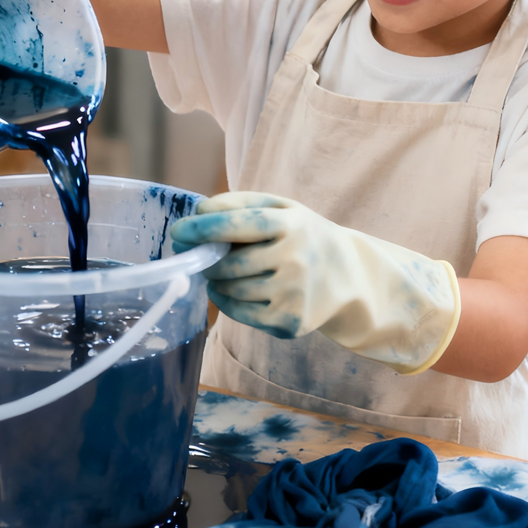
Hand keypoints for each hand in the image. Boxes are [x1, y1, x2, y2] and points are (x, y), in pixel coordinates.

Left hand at [170, 191, 460, 374]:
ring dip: (216, 281)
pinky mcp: (289, 323)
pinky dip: (226, 301)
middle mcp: (294, 259)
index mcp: (290, 224)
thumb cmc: (300, 234)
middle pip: (227, 264)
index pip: (235, 225)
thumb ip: (236, 204)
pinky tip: (232, 290)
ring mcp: (293, 294)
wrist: (349, 276)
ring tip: (223, 271)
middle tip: (202, 255)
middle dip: (206, 260)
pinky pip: (239, 314)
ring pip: (230, 290)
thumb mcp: (278, 208)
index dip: (202, 228)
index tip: (178, 231)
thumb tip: (197, 213)